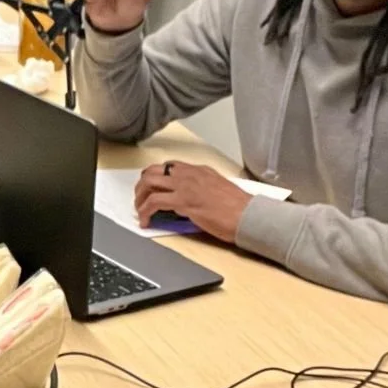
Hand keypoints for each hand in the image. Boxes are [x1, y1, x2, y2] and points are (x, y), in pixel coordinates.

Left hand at [133, 161, 250, 243]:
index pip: (168, 166)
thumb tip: (187, 200)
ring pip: (149, 183)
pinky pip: (154, 202)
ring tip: (140, 211)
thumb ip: (201, 189)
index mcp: (199, 170)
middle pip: (153, 171)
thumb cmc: (238, 208)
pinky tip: (145, 221)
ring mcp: (185, 186)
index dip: (154, 177)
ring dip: (139, 198)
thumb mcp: (218, 189)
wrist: (247, 215)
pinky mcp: (183, 201)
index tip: (151, 189)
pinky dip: (144, 212)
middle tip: (140, 200)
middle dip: (142, 186)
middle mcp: (190, 174)